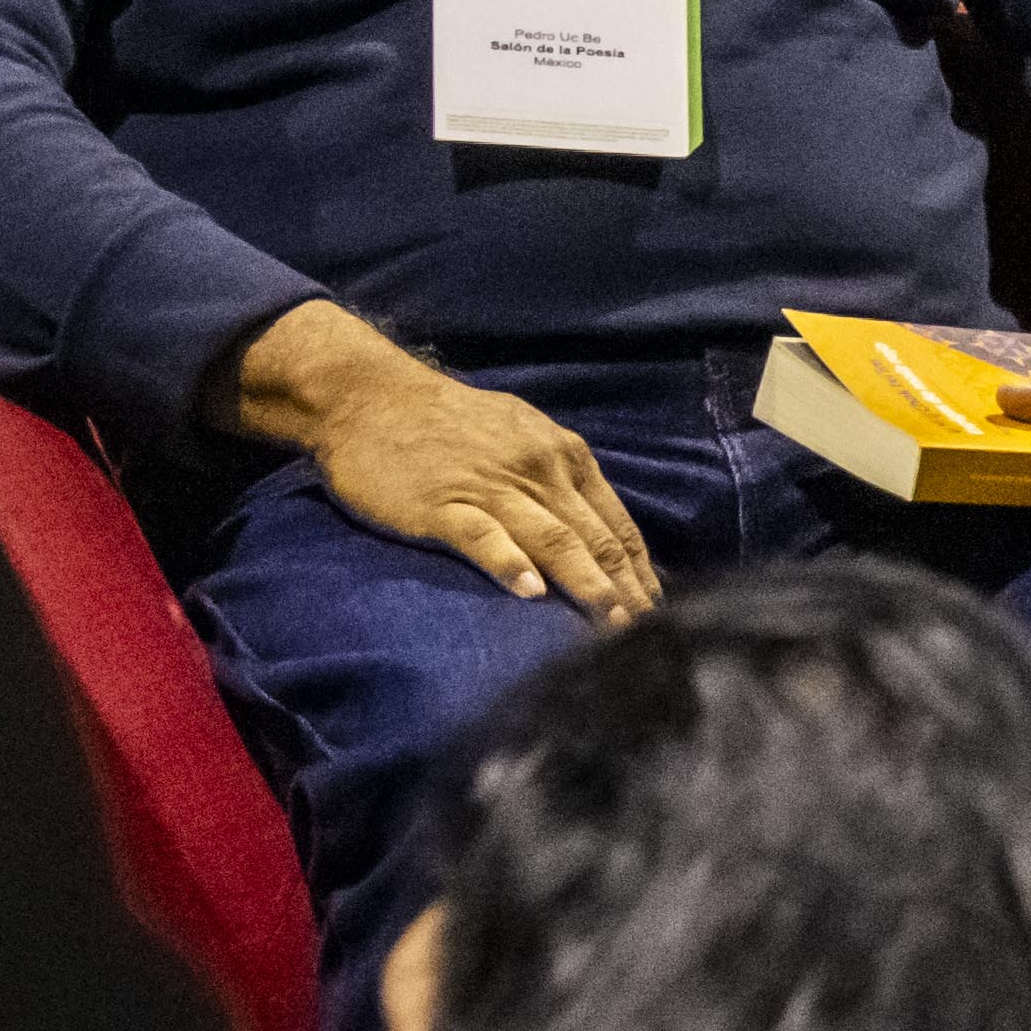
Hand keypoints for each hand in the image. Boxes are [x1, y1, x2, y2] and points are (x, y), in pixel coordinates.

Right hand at [238, 303, 660, 621]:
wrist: (371, 398)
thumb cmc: (447, 421)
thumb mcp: (520, 434)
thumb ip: (558, 477)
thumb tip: (594, 525)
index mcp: (562, 454)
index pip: (613, 522)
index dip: (639, 569)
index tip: (658, 608)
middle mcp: (538, 469)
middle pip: (593, 537)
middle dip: (625, 588)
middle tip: (651, 633)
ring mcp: (491, 487)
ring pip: (552, 539)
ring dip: (586, 583)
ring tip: (611, 621)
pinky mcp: (444, 504)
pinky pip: (484, 536)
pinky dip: (510, 563)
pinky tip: (531, 594)